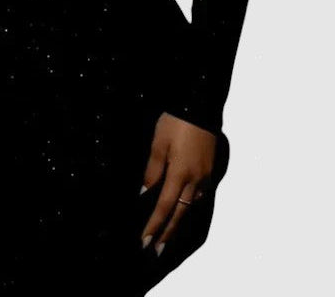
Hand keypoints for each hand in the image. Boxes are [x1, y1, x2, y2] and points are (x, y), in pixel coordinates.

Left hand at [140, 111, 216, 255]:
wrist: (200, 108)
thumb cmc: (175, 123)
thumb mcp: (159, 144)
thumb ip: (153, 170)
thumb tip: (146, 193)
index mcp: (180, 174)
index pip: (165, 207)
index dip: (155, 225)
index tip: (146, 241)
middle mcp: (196, 181)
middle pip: (180, 214)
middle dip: (168, 233)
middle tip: (157, 250)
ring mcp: (206, 177)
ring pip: (191, 207)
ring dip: (179, 222)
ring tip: (167, 234)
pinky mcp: (211, 171)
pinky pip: (199, 196)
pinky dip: (189, 207)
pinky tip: (183, 209)